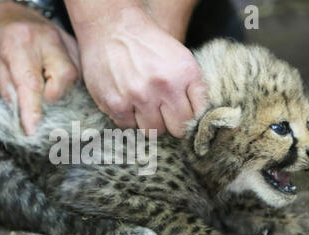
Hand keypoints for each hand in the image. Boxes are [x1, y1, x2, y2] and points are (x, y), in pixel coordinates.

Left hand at [0, 2, 79, 134]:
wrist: (8, 16)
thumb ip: (9, 92)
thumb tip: (24, 118)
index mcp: (19, 43)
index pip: (31, 83)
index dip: (33, 110)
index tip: (33, 130)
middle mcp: (47, 39)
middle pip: (65, 76)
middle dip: (54, 96)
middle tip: (40, 99)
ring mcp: (64, 40)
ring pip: (76, 76)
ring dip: (63, 90)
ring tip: (47, 89)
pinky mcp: (74, 44)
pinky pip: (80, 70)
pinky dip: (70, 83)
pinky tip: (57, 83)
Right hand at [76, 8, 206, 136]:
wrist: (111, 28)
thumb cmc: (147, 44)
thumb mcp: (180, 57)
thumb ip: (191, 88)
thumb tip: (196, 120)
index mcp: (185, 74)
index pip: (197, 115)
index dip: (189, 118)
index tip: (181, 116)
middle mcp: (164, 86)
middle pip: (177, 129)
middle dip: (170, 124)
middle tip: (162, 112)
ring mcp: (139, 97)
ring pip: (153, 132)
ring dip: (148, 122)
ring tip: (142, 105)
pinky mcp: (116, 104)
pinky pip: (128, 127)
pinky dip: (127, 118)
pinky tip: (126, 101)